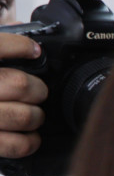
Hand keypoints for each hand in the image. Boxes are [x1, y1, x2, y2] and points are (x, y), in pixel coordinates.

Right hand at [0, 34, 45, 161]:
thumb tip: (16, 31)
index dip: (20, 45)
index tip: (33, 50)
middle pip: (18, 84)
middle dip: (36, 88)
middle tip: (37, 90)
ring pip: (22, 115)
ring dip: (36, 115)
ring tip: (33, 113)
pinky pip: (15, 144)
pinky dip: (30, 141)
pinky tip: (29, 135)